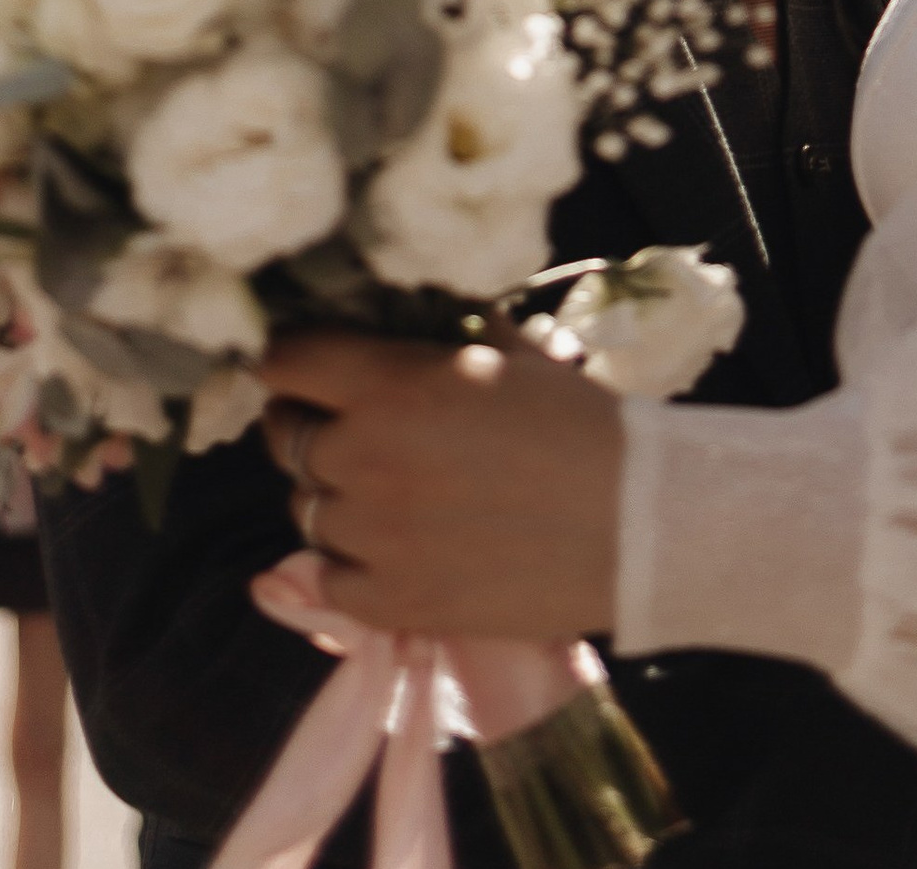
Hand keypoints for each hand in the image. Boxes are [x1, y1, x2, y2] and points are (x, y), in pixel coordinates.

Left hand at [260, 329, 623, 638]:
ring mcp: (372, 537)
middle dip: (307, 423)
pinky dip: (347, 562)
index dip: (288, 359)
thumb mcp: (506, 349)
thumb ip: (439, 333)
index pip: (283, 362)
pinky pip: (327, 579)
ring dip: (334, 494)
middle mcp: (364, 458)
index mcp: (389, 385)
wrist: (633, 523)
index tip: (302, 365)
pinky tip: (390, 546)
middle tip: (348, 425)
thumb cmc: (578, 422)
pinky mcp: (390, 603)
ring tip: (387, 489)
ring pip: (306, 508)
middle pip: (283, 436)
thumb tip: (398, 312)